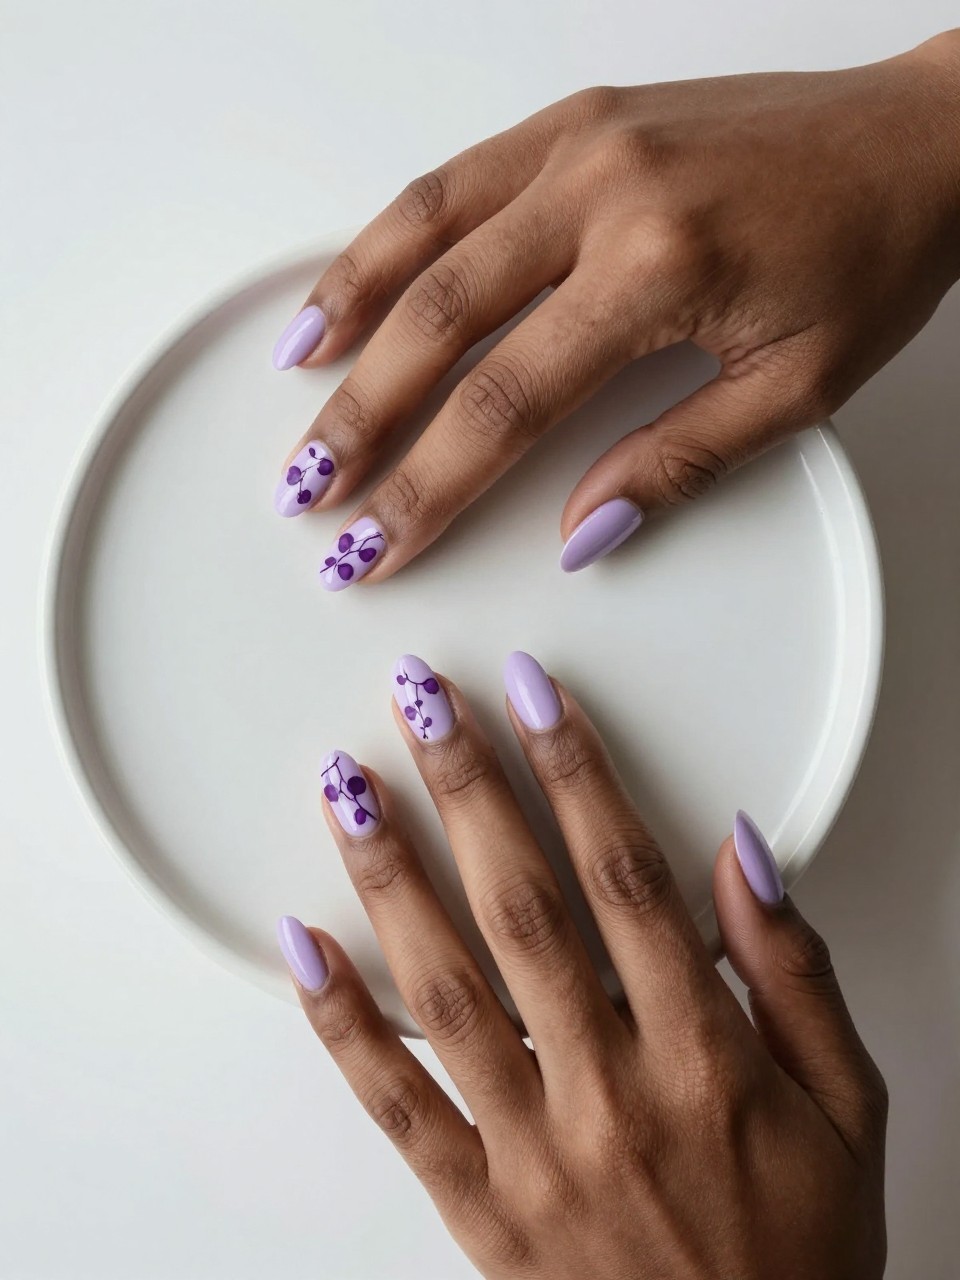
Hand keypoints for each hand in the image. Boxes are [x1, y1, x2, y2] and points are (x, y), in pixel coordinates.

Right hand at [272, 32, 959, 585]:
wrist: (924, 140)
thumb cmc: (874, 256)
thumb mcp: (795, 389)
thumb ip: (675, 464)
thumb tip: (578, 534)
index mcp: (660, 266)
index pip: (507, 402)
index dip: (429, 486)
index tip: (377, 544)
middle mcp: (602, 190)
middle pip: (439, 321)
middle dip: (361, 418)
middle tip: (308, 491)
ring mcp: (581, 142)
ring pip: (422, 234)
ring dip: (346, 316)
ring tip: (291, 387)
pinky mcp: (577, 119)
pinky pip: (454, 179)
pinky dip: (386, 237)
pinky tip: (347, 287)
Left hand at [278, 652, 887, 1278]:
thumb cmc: (799, 1251)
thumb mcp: (848, 1107)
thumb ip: (796, 973)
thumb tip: (741, 850)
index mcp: (705, 1057)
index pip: (627, 879)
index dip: (576, 772)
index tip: (534, 693)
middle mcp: (611, 1093)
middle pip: (524, 909)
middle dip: (469, 791)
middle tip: (423, 700)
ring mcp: (534, 1152)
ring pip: (446, 990)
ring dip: (391, 876)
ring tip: (347, 786)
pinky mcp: (478, 1206)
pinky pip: (398, 1106)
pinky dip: (342, 1023)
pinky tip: (304, 944)